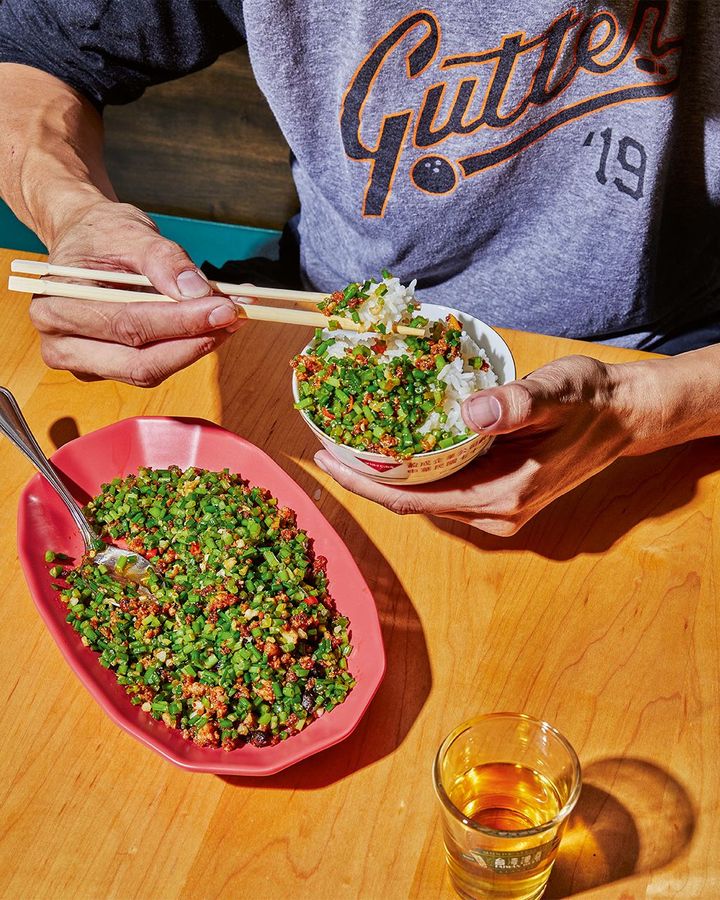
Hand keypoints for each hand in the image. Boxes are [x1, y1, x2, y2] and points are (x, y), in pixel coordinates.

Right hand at [30, 200, 242, 385]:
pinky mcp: (106, 369)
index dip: (181, 322)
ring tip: (227, 319)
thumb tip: (196, 291)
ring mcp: (83, 363)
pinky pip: (151, 368)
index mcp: (56, 306)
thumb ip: (163, 260)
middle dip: (192, 342)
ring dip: (194, 348)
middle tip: (232, 318)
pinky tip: (208, 328)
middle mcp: (61, 345)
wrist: (83, 240)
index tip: (224, 308)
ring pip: (149, 371)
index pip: (128, 325)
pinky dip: (184, 350)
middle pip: (139, 361)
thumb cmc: (99, 235)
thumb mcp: (129, 231)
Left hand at [314, 355, 643, 535]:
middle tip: (326, 445)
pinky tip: (392, 447)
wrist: (623, 415)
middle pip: (412, 503)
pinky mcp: (498, 494)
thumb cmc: (590, 401)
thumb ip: (515, 404)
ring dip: (386, 476)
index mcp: (503, 494)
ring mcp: (496, 507)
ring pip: (426, 497)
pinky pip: (442, 489)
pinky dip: (413, 471)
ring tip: (348, 445)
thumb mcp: (556, 392)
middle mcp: (495, 511)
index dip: (366, 484)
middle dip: (366, 479)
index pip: (415, 500)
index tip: (327, 460)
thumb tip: (471, 411)